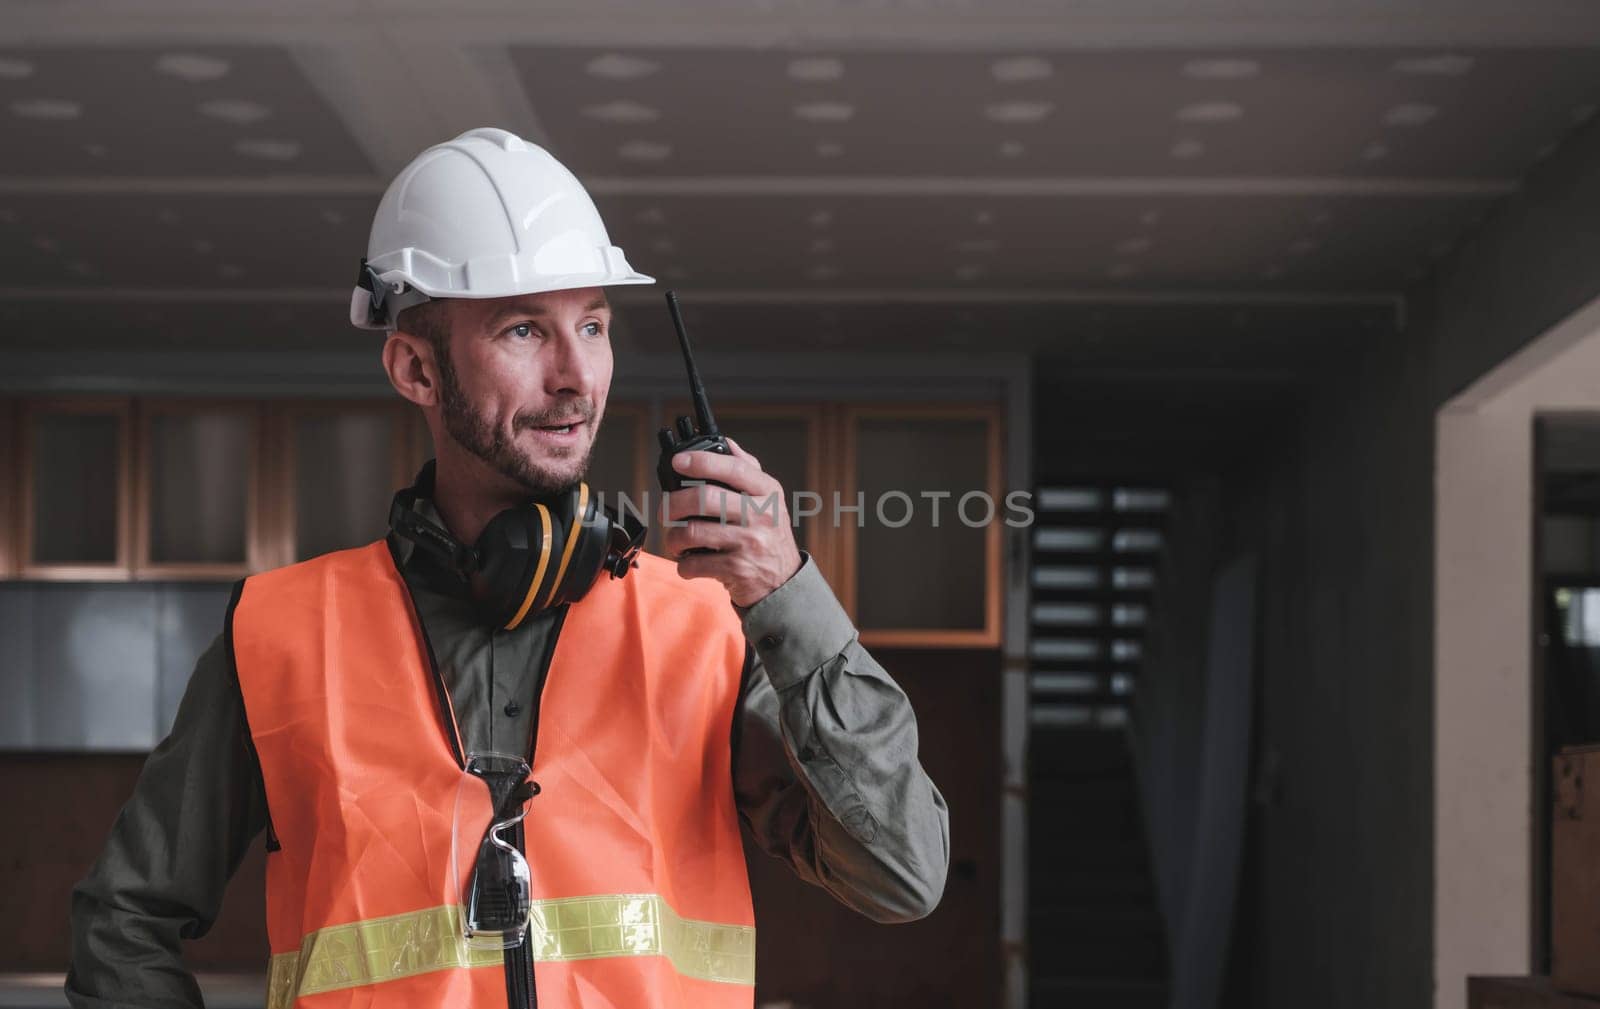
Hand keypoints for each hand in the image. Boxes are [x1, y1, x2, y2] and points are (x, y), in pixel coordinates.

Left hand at [661, 437, 803, 606]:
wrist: (783, 581)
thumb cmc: (768, 534)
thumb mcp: (768, 498)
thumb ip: (746, 469)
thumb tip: (723, 440)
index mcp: (767, 491)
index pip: (733, 468)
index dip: (701, 461)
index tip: (678, 461)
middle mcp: (761, 515)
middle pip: (705, 499)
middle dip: (674, 504)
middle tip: (666, 510)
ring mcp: (750, 543)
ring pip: (692, 532)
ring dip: (673, 537)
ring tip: (675, 539)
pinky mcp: (737, 570)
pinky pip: (694, 563)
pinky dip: (683, 564)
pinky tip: (687, 561)